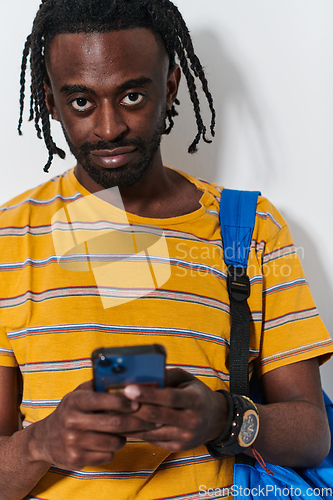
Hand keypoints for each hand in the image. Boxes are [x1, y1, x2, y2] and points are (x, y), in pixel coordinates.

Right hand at [29, 380, 157, 469]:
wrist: (46, 439)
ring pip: (114, 441)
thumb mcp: (79, 394)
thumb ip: (99, 386)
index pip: (103, 399)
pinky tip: (108, 443)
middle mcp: (71, 420)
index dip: (123, 401)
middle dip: (136, 422)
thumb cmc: (71, 411)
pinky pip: (107, 456)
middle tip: (150, 421)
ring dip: (124, 437)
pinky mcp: (76, 459)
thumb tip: (127, 378)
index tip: (137, 402)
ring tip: (123, 432)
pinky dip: (112, 450)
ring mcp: (72, 442)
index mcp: (74, 401)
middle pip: (114, 423)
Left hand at [123, 369, 227, 451]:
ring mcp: (183, 437)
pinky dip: (135, 431)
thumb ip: (167, 376)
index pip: (169, 398)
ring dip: (129, 422)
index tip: (128, 388)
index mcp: (194, 400)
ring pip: (150, 431)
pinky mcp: (176, 447)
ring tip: (112, 413)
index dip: (148, 394)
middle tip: (113, 401)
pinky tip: (122, 423)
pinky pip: (151, 439)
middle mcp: (191, 421)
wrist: (215, 420)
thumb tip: (143, 375)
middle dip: (133, 408)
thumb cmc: (196, 394)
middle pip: (156, 416)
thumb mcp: (186, 379)